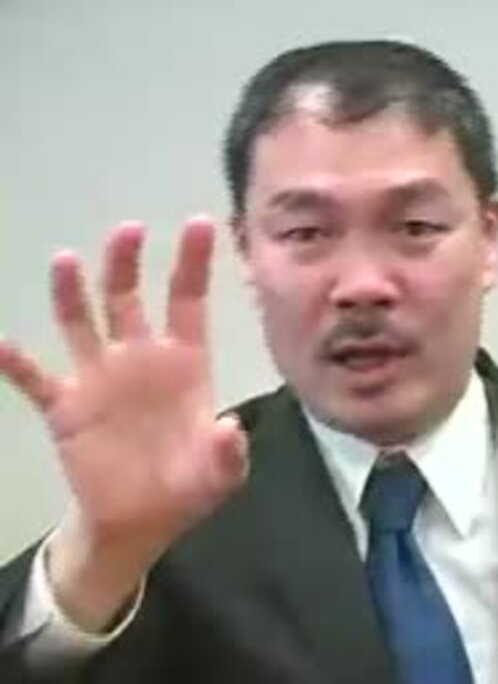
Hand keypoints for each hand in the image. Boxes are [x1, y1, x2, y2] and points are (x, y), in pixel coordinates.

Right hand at [0, 217, 247, 630]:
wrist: (140, 521)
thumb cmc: (188, 486)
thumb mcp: (221, 473)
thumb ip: (227, 451)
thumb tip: (230, 428)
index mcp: (185, 365)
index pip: (188, 302)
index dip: (193, 263)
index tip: (199, 221)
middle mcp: (140, 360)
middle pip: (129, 299)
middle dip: (127, 264)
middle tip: (128, 230)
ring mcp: (100, 380)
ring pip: (82, 324)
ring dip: (73, 294)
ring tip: (67, 260)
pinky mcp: (66, 408)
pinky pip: (35, 379)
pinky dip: (14, 363)